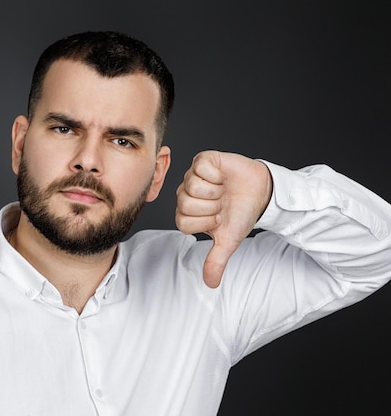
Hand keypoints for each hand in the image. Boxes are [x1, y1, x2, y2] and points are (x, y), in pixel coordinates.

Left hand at [175, 150, 272, 287]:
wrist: (261, 192)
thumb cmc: (241, 214)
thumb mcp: (229, 240)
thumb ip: (216, 260)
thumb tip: (211, 284)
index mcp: (187, 214)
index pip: (183, 222)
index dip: (205, 222)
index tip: (218, 218)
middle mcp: (185, 194)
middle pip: (184, 204)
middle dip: (211, 207)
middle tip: (222, 204)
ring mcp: (193, 176)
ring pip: (191, 185)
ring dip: (215, 191)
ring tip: (224, 190)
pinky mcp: (203, 160)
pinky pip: (200, 167)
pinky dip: (216, 174)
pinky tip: (223, 176)